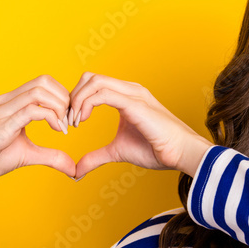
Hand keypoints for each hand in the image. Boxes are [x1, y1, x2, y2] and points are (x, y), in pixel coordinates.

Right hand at [0, 75, 73, 205]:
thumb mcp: (27, 155)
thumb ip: (50, 156)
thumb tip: (73, 168)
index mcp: (11, 102)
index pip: (43, 82)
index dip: (63, 96)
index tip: (69, 119)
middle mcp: (6, 101)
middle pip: (44, 81)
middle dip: (64, 99)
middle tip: (69, 122)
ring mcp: (2, 112)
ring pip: (39, 92)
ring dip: (59, 107)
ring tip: (63, 127)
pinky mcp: (0, 127)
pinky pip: (30, 111)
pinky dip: (51, 118)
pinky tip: (57, 132)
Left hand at [67, 72, 212, 178]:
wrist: (179, 153)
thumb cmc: (156, 150)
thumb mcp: (117, 152)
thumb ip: (95, 157)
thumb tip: (76, 171)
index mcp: (126, 96)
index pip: (93, 84)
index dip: (76, 100)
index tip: (70, 122)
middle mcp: (129, 90)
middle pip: (90, 77)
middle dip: (73, 96)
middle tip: (68, 121)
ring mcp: (132, 94)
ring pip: (94, 81)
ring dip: (77, 100)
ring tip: (75, 122)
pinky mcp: (134, 103)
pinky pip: (102, 94)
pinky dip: (86, 104)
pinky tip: (83, 121)